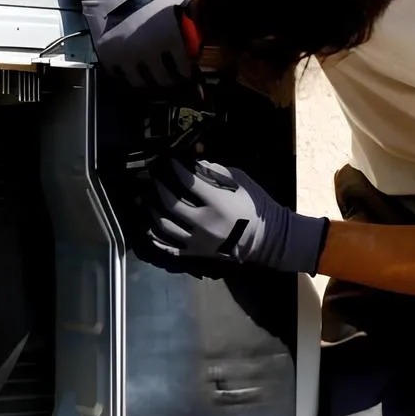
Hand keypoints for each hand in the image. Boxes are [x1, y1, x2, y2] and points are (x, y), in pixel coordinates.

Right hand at [51, 0, 196, 89]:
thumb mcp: (175, 1)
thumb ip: (190, 25)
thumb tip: (201, 46)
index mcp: (172, 35)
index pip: (186, 70)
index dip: (187, 73)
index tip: (186, 74)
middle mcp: (150, 48)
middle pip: (165, 81)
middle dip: (169, 79)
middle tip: (168, 76)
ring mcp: (127, 53)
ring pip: (141, 83)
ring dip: (147, 80)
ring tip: (148, 72)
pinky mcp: (107, 55)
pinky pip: (120, 76)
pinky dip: (126, 73)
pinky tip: (130, 64)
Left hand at [137, 158, 329, 274]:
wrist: (268, 239)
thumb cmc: (255, 205)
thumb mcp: (241, 181)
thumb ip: (216, 171)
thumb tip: (193, 161)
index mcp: (218, 203)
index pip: (188, 182)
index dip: (175, 169)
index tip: (168, 161)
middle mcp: (205, 223)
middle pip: (170, 204)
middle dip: (158, 188)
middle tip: (154, 179)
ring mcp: (198, 241)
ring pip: (164, 226)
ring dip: (152, 210)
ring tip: (146, 200)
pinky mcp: (196, 254)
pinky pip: (168, 248)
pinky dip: (155, 238)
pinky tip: (148, 227)